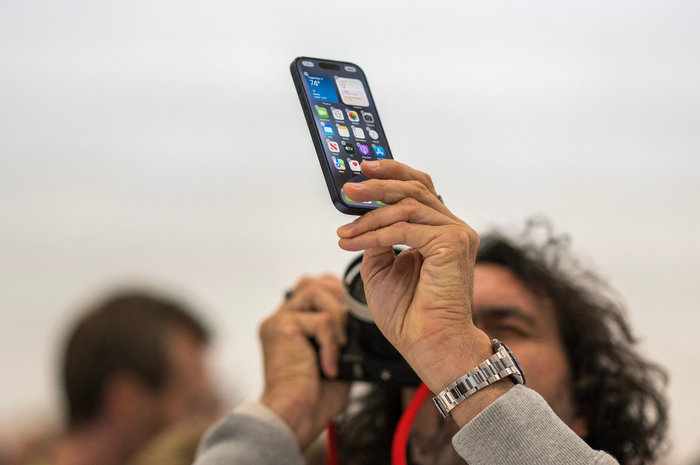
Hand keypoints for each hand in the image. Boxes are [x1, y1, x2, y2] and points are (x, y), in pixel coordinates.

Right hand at [258, 275, 350, 448]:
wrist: (295, 416)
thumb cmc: (312, 398)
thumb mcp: (335, 361)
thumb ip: (342, 339)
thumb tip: (362, 325)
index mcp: (290, 325)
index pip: (313, 289)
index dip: (336, 296)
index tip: (351, 318)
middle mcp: (281, 318)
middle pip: (312, 281)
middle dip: (337, 298)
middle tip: (346, 328)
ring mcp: (279, 320)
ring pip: (316, 291)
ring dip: (337, 317)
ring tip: (339, 346)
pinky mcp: (282, 327)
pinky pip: (322, 320)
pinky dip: (332, 343)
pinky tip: (329, 365)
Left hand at [337, 160, 510, 425]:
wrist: (427, 344)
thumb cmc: (408, 314)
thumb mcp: (380, 267)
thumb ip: (376, 238)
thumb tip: (362, 217)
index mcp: (439, 230)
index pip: (419, 188)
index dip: (391, 173)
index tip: (361, 171)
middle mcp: (452, 228)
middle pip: (415, 187)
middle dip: (377, 186)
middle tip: (347, 190)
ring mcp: (457, 234)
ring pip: (407, 206)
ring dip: (369, 216)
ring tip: (344, 230)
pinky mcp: (453, 244)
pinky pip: (406, 228)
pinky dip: (376, 233)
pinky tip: (354, 242)